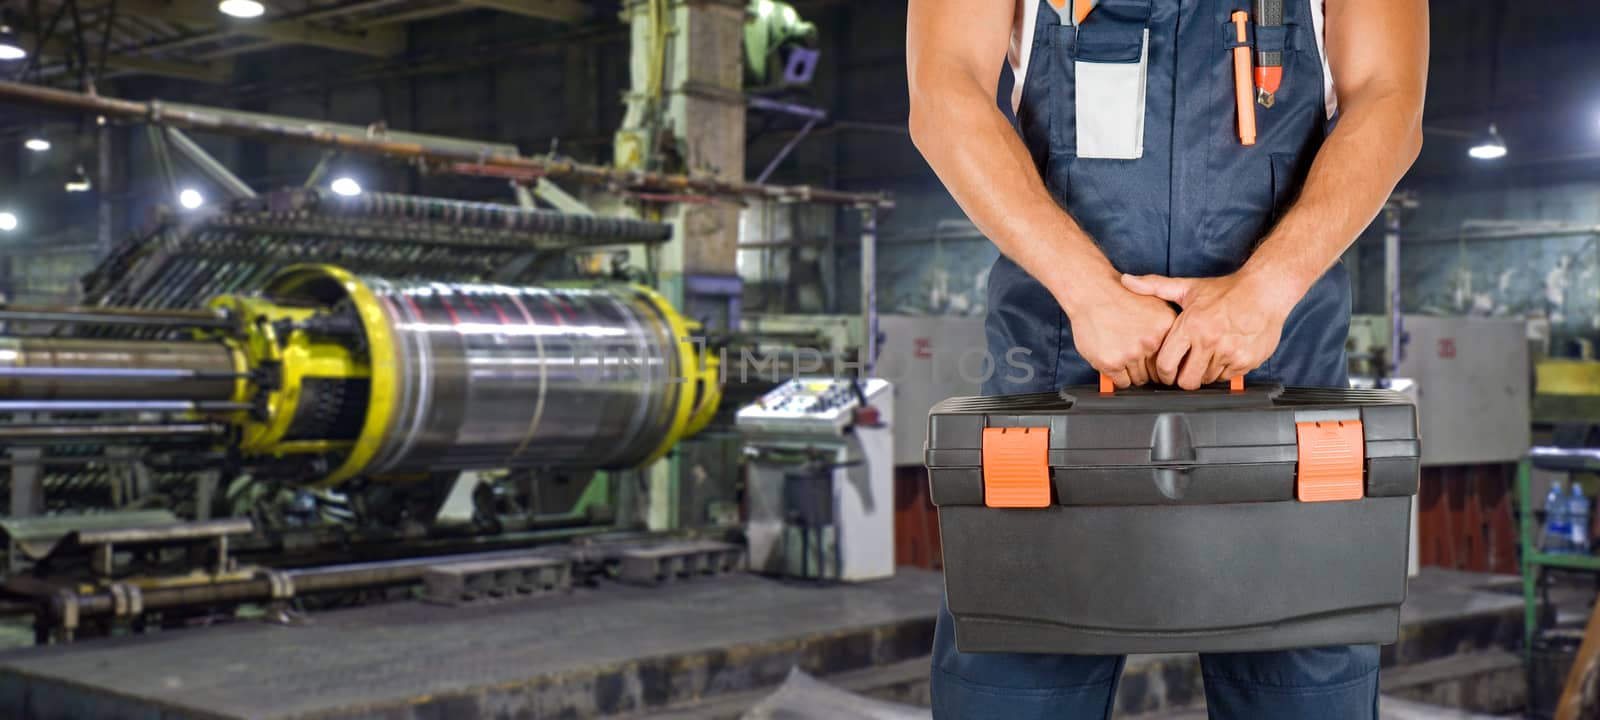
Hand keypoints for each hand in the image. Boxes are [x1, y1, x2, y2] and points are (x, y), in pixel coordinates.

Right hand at [1060, 281, 1176, 388]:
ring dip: (1131, 372)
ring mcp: (1130, 353)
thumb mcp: (1156, 303)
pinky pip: (1122, 382)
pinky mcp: (1111, 363)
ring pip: (1139, 379)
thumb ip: (1168, 327)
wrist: (1093, 292)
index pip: (1173, 360)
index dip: (1163, 363)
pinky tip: (1114, 361)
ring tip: (1123, 356)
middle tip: (1136, 358)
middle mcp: (1151, 341)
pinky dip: (1118, 376)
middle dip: (1147, 369)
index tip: (1155, 362)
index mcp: (1166, 327)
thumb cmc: (1121, 296)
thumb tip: (1175, 353)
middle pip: (1156, 373)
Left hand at [1120, 271, 1298, 389]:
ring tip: (1206, 357)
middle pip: (1186, 381)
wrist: (1265, 290)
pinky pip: (1227, 378)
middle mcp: (1209, 341)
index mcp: (1190, 326)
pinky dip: (1223, 372)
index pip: (1165, 364)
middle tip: (1185, 369)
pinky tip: (1223, 355)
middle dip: (1182, 379)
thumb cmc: (1225, 291)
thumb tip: (1126, 280)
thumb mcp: (1187, 287)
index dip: (1163, 372)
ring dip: (1204, 373)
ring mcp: (1229, 353)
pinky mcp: (1246, 361)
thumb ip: (1154, 286)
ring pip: (1207, 380)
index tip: (1166, 370)